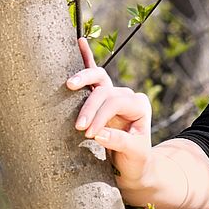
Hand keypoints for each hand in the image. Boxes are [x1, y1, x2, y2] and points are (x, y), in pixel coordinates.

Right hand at [67, 38, 152, 185]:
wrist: (135, 167)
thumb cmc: (136, 161)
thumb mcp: (134, 154)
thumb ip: (119, 142)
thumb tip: (98, 133)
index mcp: (139, 105)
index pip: (116, 102)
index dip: (101, 115)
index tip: (89, 133)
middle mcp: (127, 96)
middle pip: (106, 89)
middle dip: (90, 105)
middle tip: (79, 125)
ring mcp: (114, 94)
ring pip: (99, 78)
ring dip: (83, 79)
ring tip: (69, 85)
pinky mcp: (101, 98)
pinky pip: (94, 75)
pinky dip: (86, 59)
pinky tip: (79, 42)